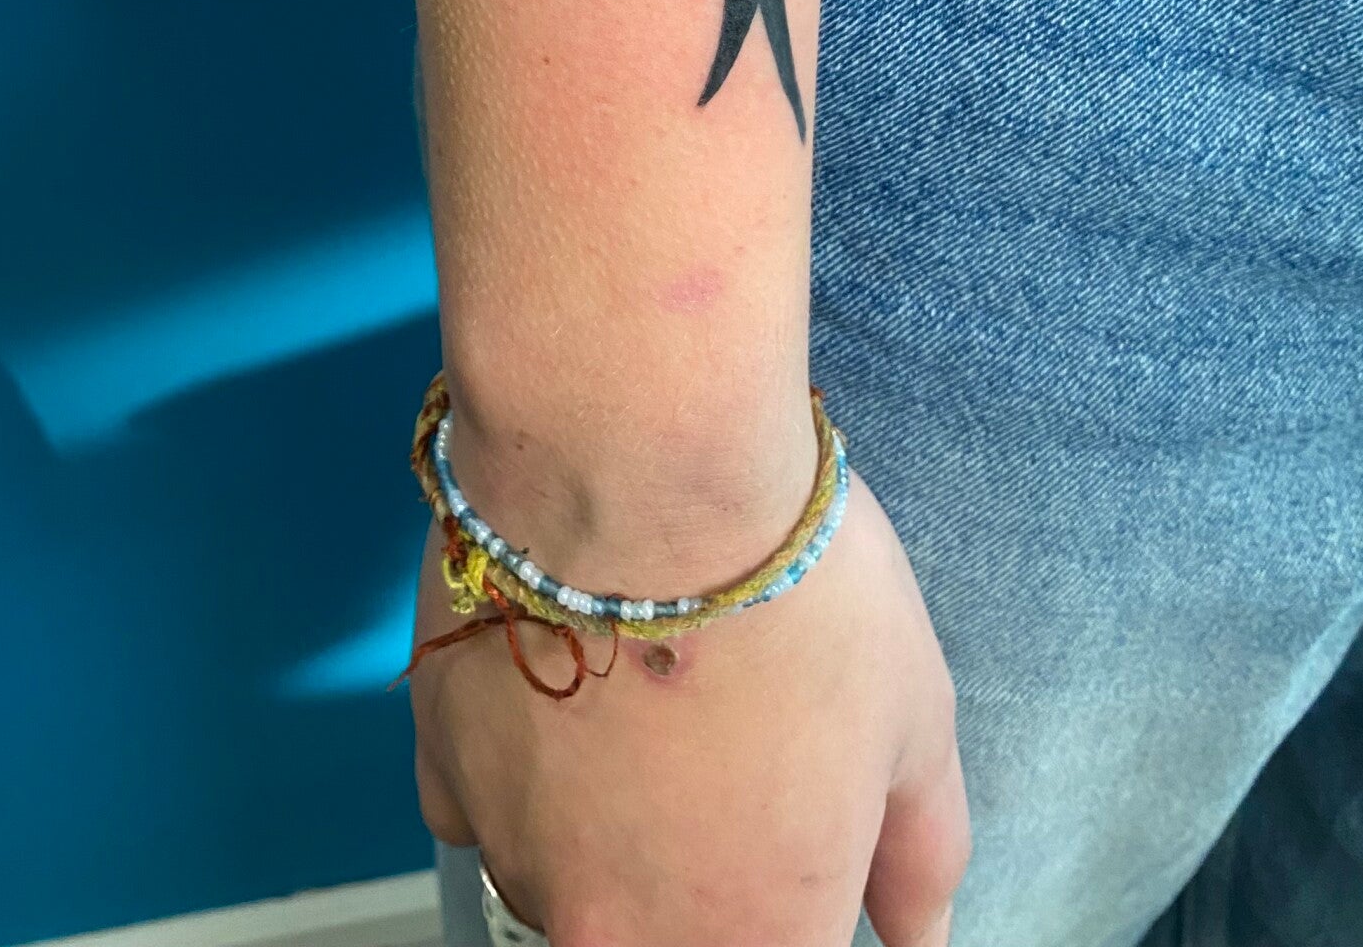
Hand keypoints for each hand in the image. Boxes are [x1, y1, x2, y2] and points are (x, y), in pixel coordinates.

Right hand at [411, 471, 967, 946]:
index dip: (791, 895)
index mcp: (752, 936)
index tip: (791, 831)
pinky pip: (481, 806)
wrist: (640, 462)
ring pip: (569, 875)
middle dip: (698, 867)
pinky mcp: (442, 766)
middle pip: (661, 934)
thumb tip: (919, 931)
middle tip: (723, 746)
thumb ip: (920, 848)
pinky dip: (520, 767)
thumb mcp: (911, 714)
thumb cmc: (789, 583)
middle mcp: (621, 932)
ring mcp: (518, 853)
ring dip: (609, 819)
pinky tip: (562, 682)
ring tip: (648, 686)